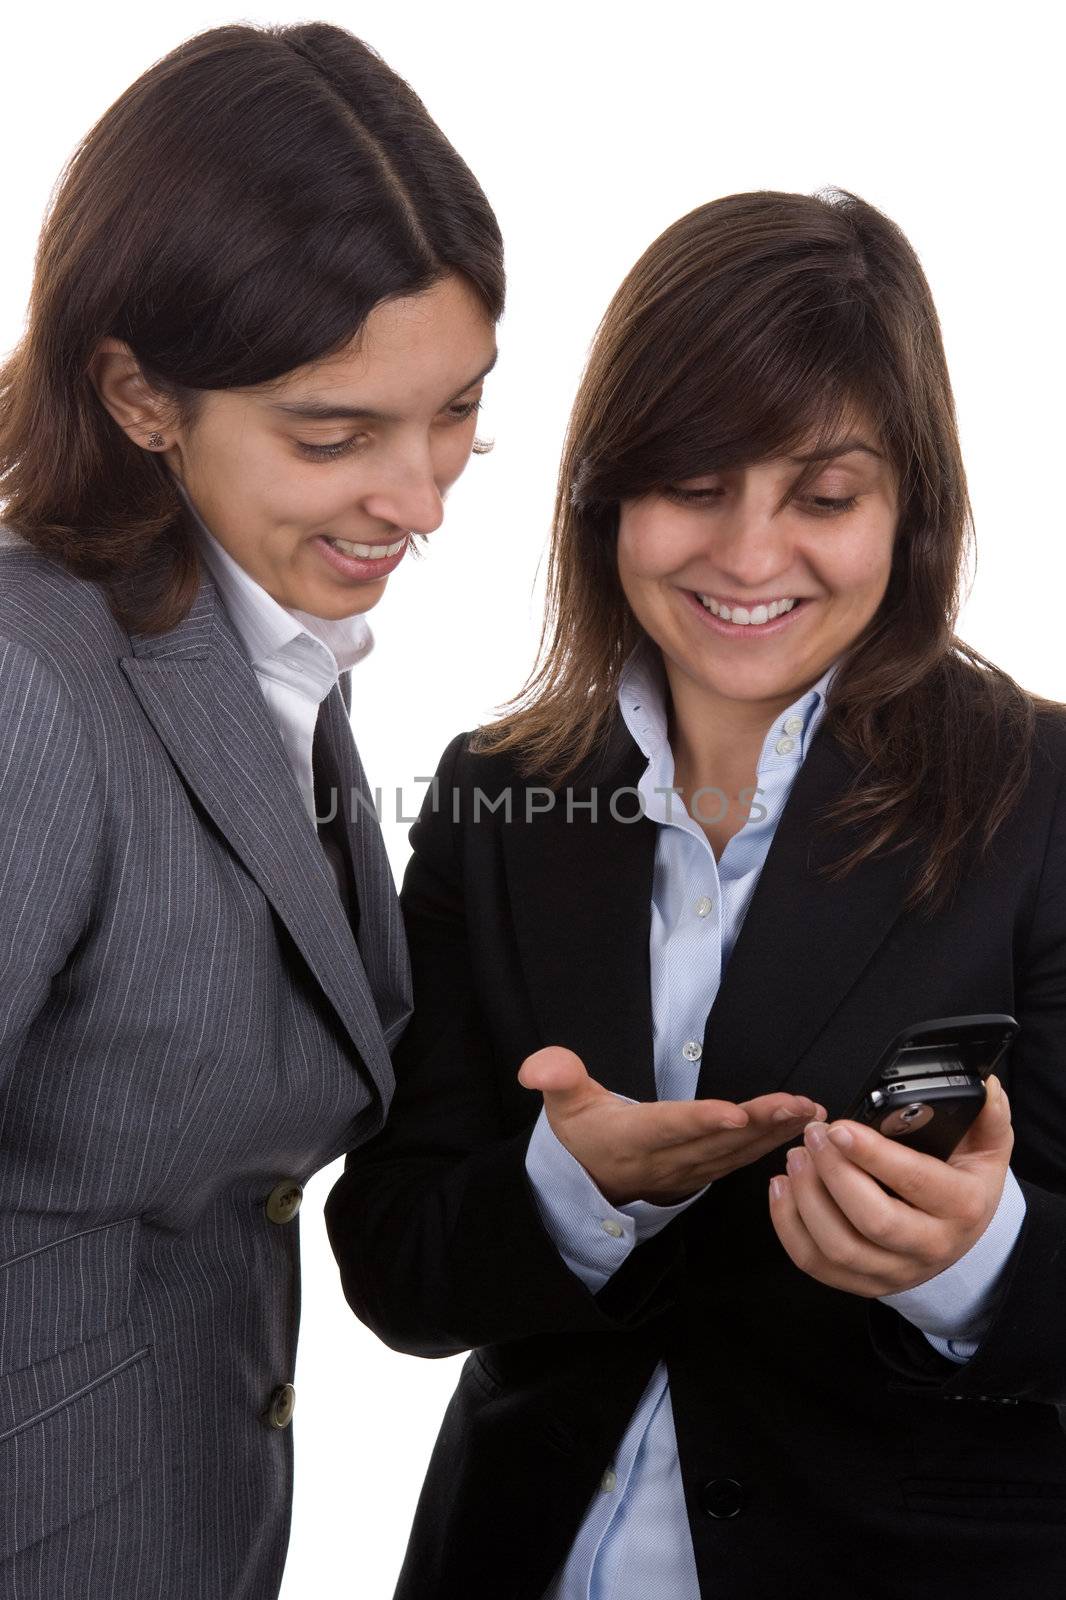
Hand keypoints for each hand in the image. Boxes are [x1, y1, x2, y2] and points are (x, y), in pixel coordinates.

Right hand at [518, 1046, 826, 1205]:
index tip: (734, 1113)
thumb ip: (556, 1079)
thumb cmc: (581, 1137)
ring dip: (776, 1133)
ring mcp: (689, 1170)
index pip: (670, 1128)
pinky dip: (772, 1144)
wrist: (589, 1183)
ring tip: (810, 1111)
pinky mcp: (705, 1172)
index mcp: (633, 1139)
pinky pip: (743, 1160)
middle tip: (798, 1105)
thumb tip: (538, 1067)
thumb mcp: (562, 1107)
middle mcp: (667, 1160)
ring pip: (738, 1153)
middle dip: (761, 1124)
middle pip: (718, 1142)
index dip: (701, 1122)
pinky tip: (798, 1127)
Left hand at [768, 1074, 1014, 1295]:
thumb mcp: (987, 1146)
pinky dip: (788, 1227)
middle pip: (872, 1220)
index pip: (913, 1182)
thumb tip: (985, 1087)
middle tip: (812, 1136)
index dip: (871, 1154)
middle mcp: (930, 1247)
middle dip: (833, 1173)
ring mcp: (895, 1271)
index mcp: (962, 1207)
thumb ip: (988, 1114)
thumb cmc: (965, 1183)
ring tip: (795, 1156)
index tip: (838, 1127)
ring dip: (806, 1199)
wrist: (964, 1237)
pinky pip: (816, 1264)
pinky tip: (782, 1188)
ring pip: (838, 1248)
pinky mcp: (864, 1283)